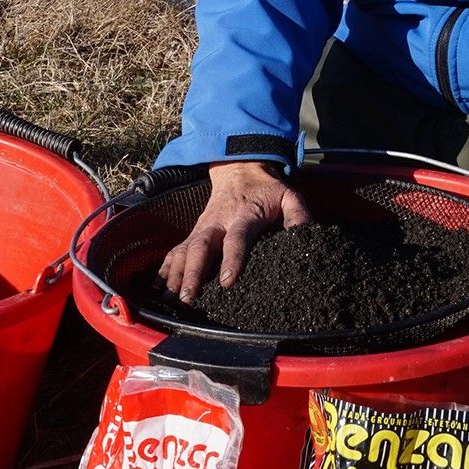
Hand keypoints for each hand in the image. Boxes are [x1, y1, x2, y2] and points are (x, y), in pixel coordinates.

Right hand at [158, 161, 311, 303]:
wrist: (239, 169)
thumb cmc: (267, 190)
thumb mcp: (288, 196)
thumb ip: (298, 216)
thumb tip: (308, 237)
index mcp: (244, 215)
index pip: (237, 238)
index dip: (232, 259)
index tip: (228, 281)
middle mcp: (218, 222)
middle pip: (202, 247)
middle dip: (193, 273)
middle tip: (189, 298)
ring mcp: (202, 227)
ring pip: (185, 250)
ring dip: (177, 274)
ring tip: (173, 299)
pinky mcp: (193, 232)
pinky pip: (176, 250)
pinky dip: (166, 268)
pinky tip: (160, 287)